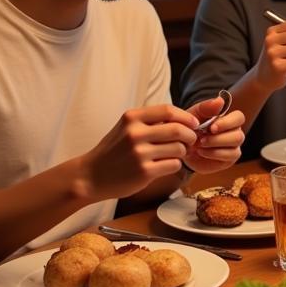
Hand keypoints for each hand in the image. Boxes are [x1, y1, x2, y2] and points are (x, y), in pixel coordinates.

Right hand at [77, 104, 199, 200]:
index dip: (186, 117)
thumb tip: (185, 119)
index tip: (194, 124)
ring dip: (183, 152)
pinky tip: (167, 165)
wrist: (91, 176)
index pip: (168, 110)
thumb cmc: (114, 151)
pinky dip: (175, 164)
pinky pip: (174, 164)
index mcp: (132, 118)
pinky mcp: (144, 172)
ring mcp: (139, 153)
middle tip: (190, 141)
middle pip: (178, 129)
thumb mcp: (126, 127)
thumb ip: (151, 121)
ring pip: (179, 148)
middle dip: (190, 136)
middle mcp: (135, 133)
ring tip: (176, 154)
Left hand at [184, 96, 245, 173]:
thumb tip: (220, 100)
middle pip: (239, 134)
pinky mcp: (230, 158)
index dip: (227, 123)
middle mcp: (234, 132)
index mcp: (227, 119)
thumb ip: (206, 107)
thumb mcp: (193, 115)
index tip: (211, 127)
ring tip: (200, 144)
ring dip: (216, 144)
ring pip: (236, 145)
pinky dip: (214, 153)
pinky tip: (202, 152)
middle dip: (220, 137)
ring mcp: (233, 146)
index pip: (239, 118)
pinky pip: (230, 155)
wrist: (182, 146)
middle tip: (202, 138)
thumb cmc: (190, 128)